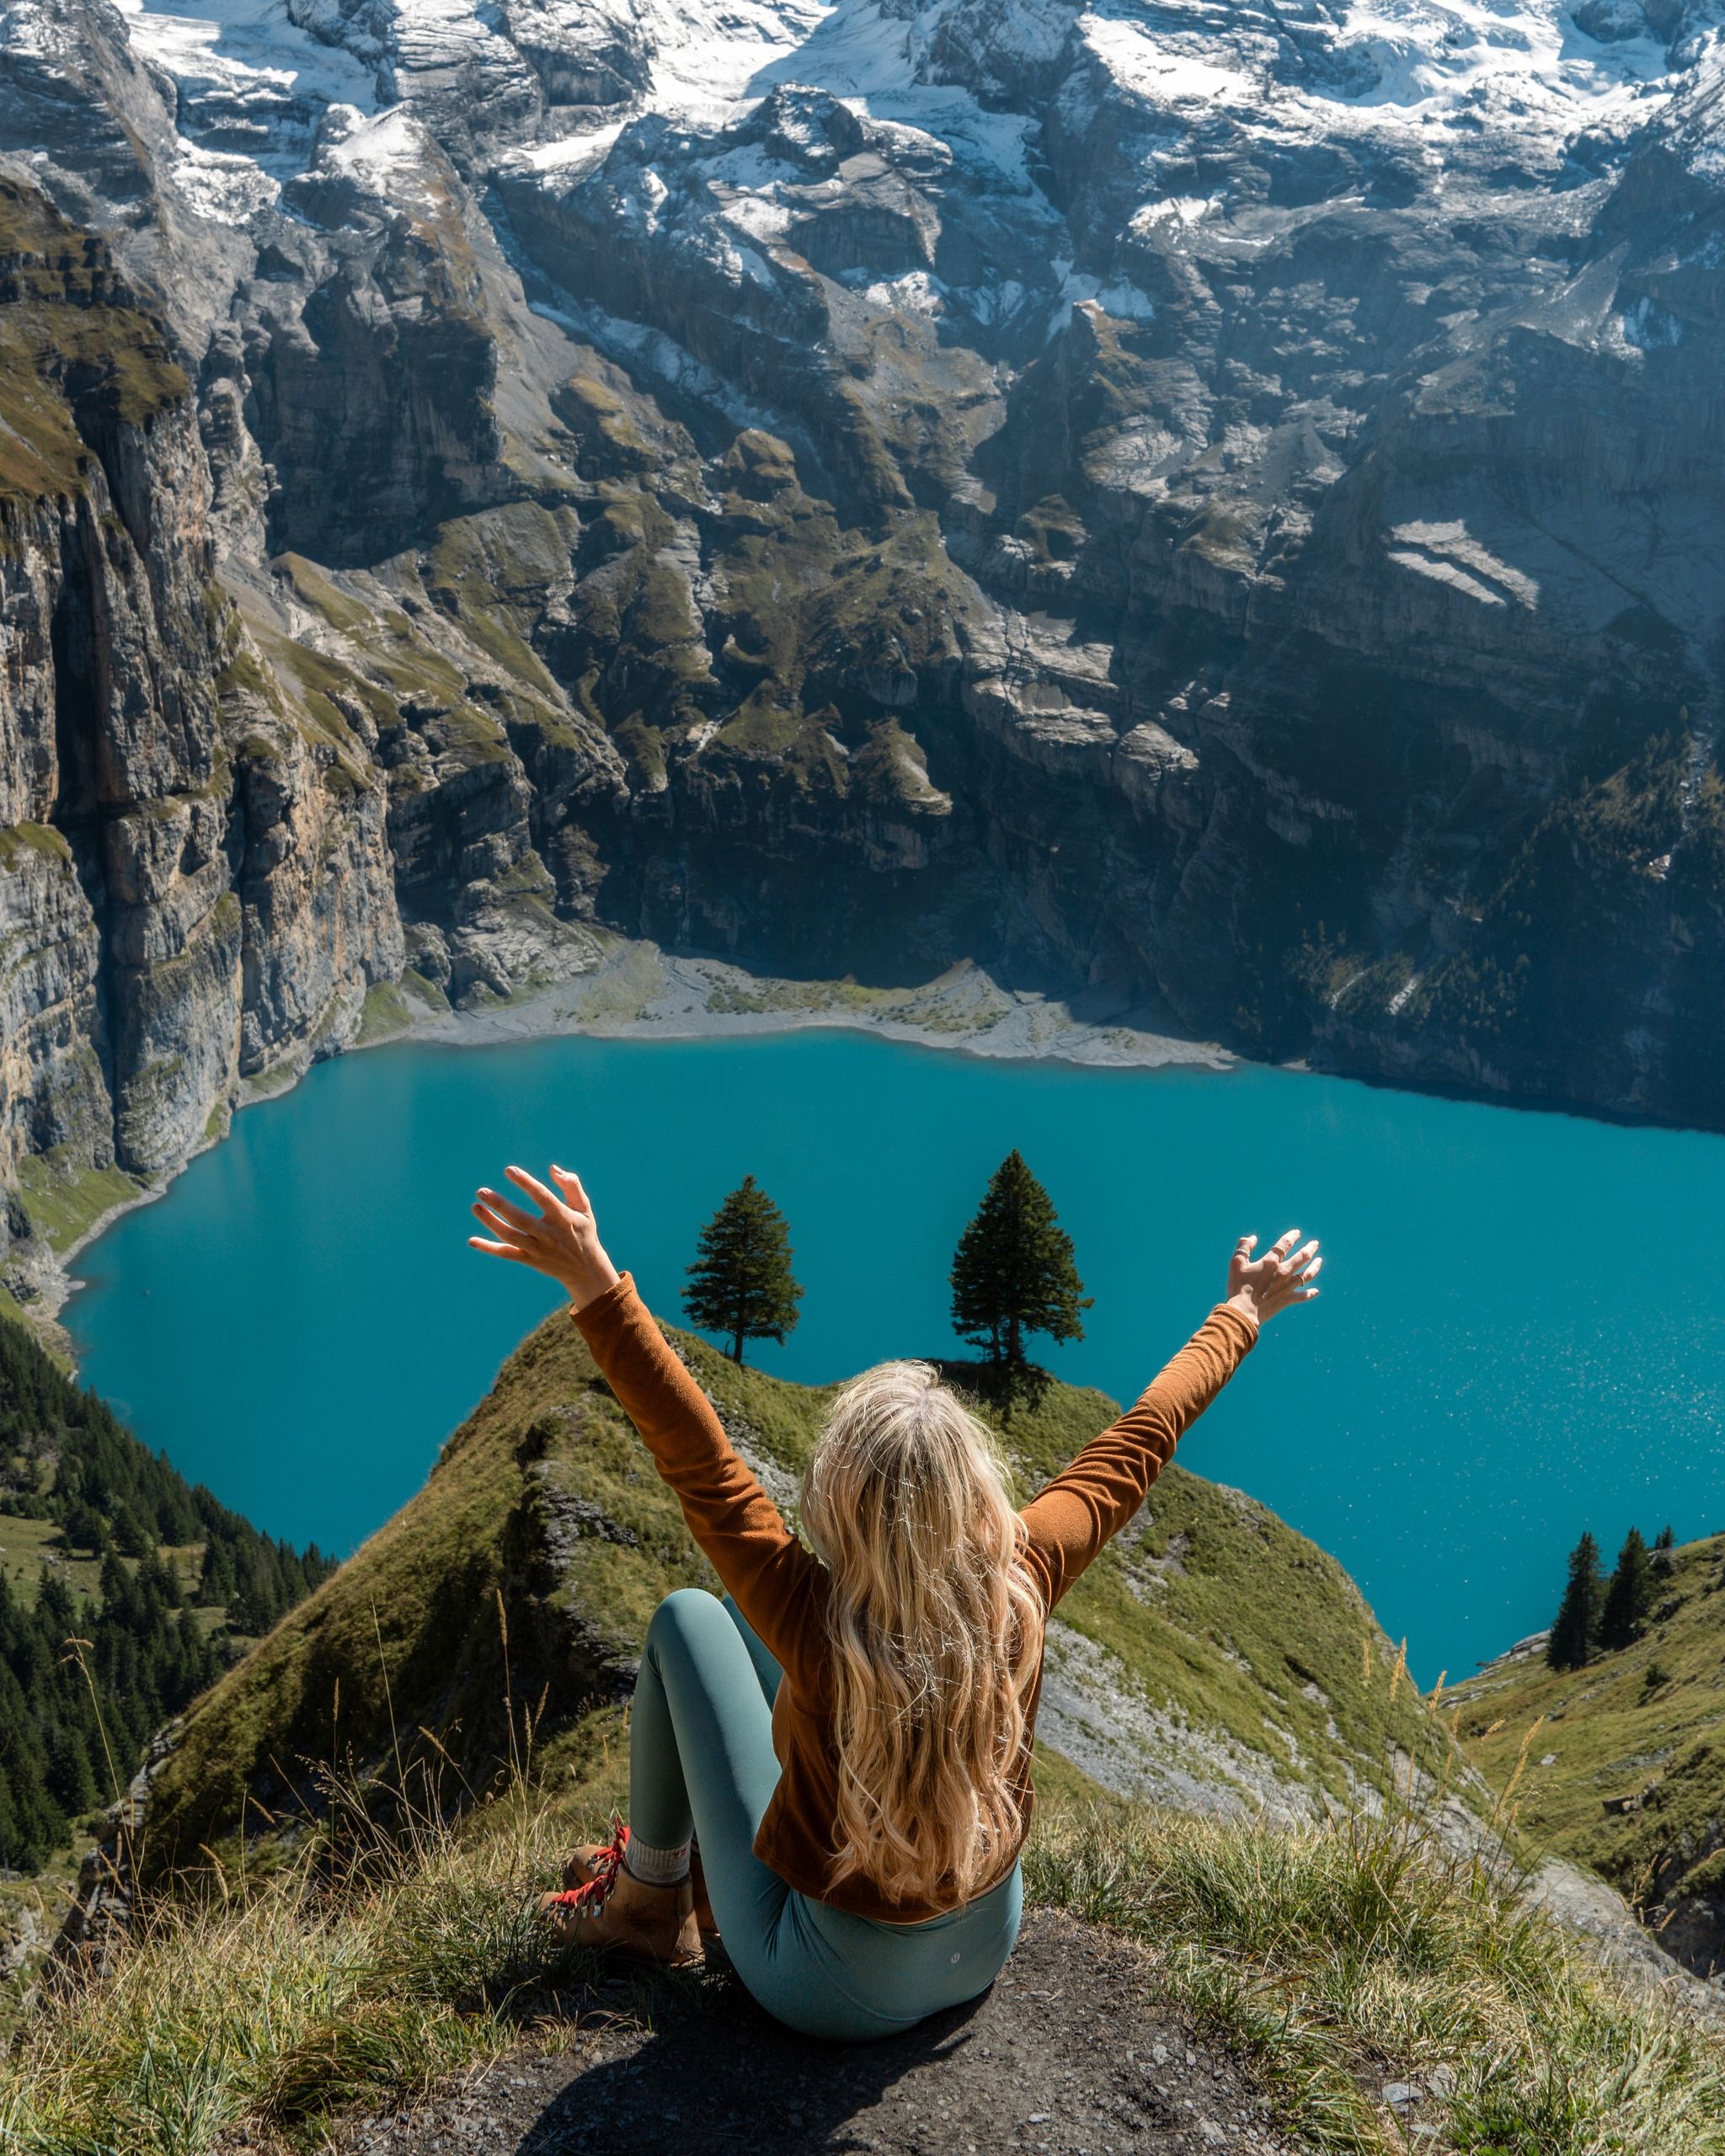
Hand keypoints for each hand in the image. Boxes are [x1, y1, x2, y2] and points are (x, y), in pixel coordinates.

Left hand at [468, 1163, 619, 1310]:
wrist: (585, 1269)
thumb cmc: (583, 1231)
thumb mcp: (584, 1207)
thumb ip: (571, 1185)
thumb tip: (552, 1168)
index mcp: (563, 1218)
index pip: (542, 1197)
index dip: (525, 1183)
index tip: (509, 1170)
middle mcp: (549, 1235)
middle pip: (520, 1219)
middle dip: (500, 1205)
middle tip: (481, 1191)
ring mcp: (538, 1249)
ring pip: (510, 1236)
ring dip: (491, 1222)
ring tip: (475, 1207)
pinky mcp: (530, 1260)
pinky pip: (507, 1254)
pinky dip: (489, 1248)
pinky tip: (472, 1240)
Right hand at [1227, 1228, 1321, 1326]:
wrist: (1244, 1311)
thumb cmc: (1238, 1287)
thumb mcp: (1236, 1263)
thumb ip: (1244, 1247)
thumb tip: (1252, 1237)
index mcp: (1271, 1262)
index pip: (1285, 1244)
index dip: (1292, 1236)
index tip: (1297, 1233)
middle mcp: (1283, 1272)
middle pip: (1302, 1257)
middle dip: (1310, 1248)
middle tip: (1315, 1244)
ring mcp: (1287, 1286)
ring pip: (1307, 1274)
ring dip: (1315, 1266)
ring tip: (1320, 1260)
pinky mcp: (1288, 1299)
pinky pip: (1303, 1296)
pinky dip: (1310, 1293)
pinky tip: (1316, 1291)